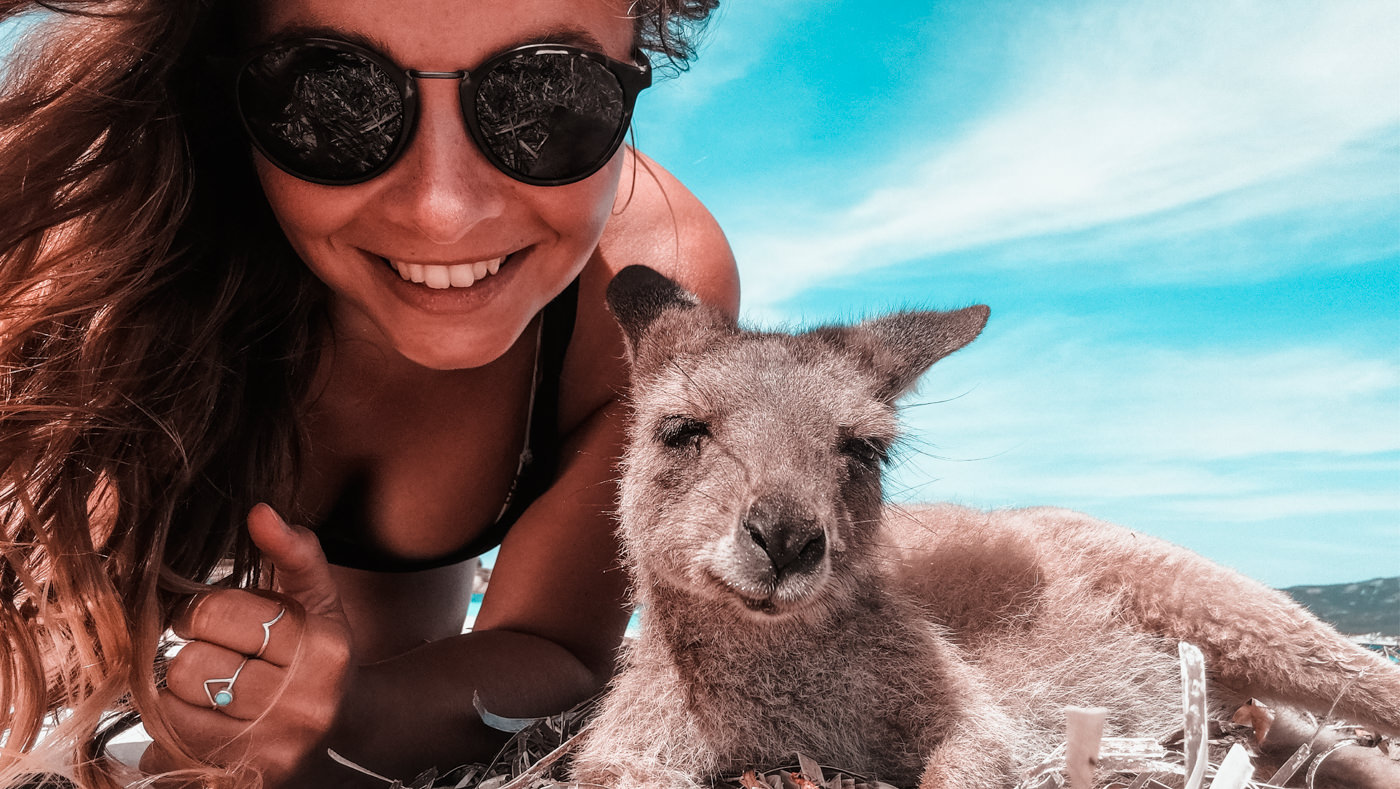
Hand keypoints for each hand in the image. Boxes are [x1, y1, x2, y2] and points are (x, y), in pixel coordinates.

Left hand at [143, 503, 353, 785]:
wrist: (351, 733)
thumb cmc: (322, 658)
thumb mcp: (319, 601)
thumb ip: (295, 554)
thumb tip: (260, 512)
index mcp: (321, 649)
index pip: (216, 613)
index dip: (199, 611)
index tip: (209, 619)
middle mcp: (303, 703)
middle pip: (190, 666)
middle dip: (190, 657)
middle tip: (210, 658)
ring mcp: (275, 749)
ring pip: (173, 711)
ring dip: (178, 698)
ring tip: (208, 692)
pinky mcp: (249, 781)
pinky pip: (171, 754)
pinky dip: (174, 739)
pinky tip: (208, 727)